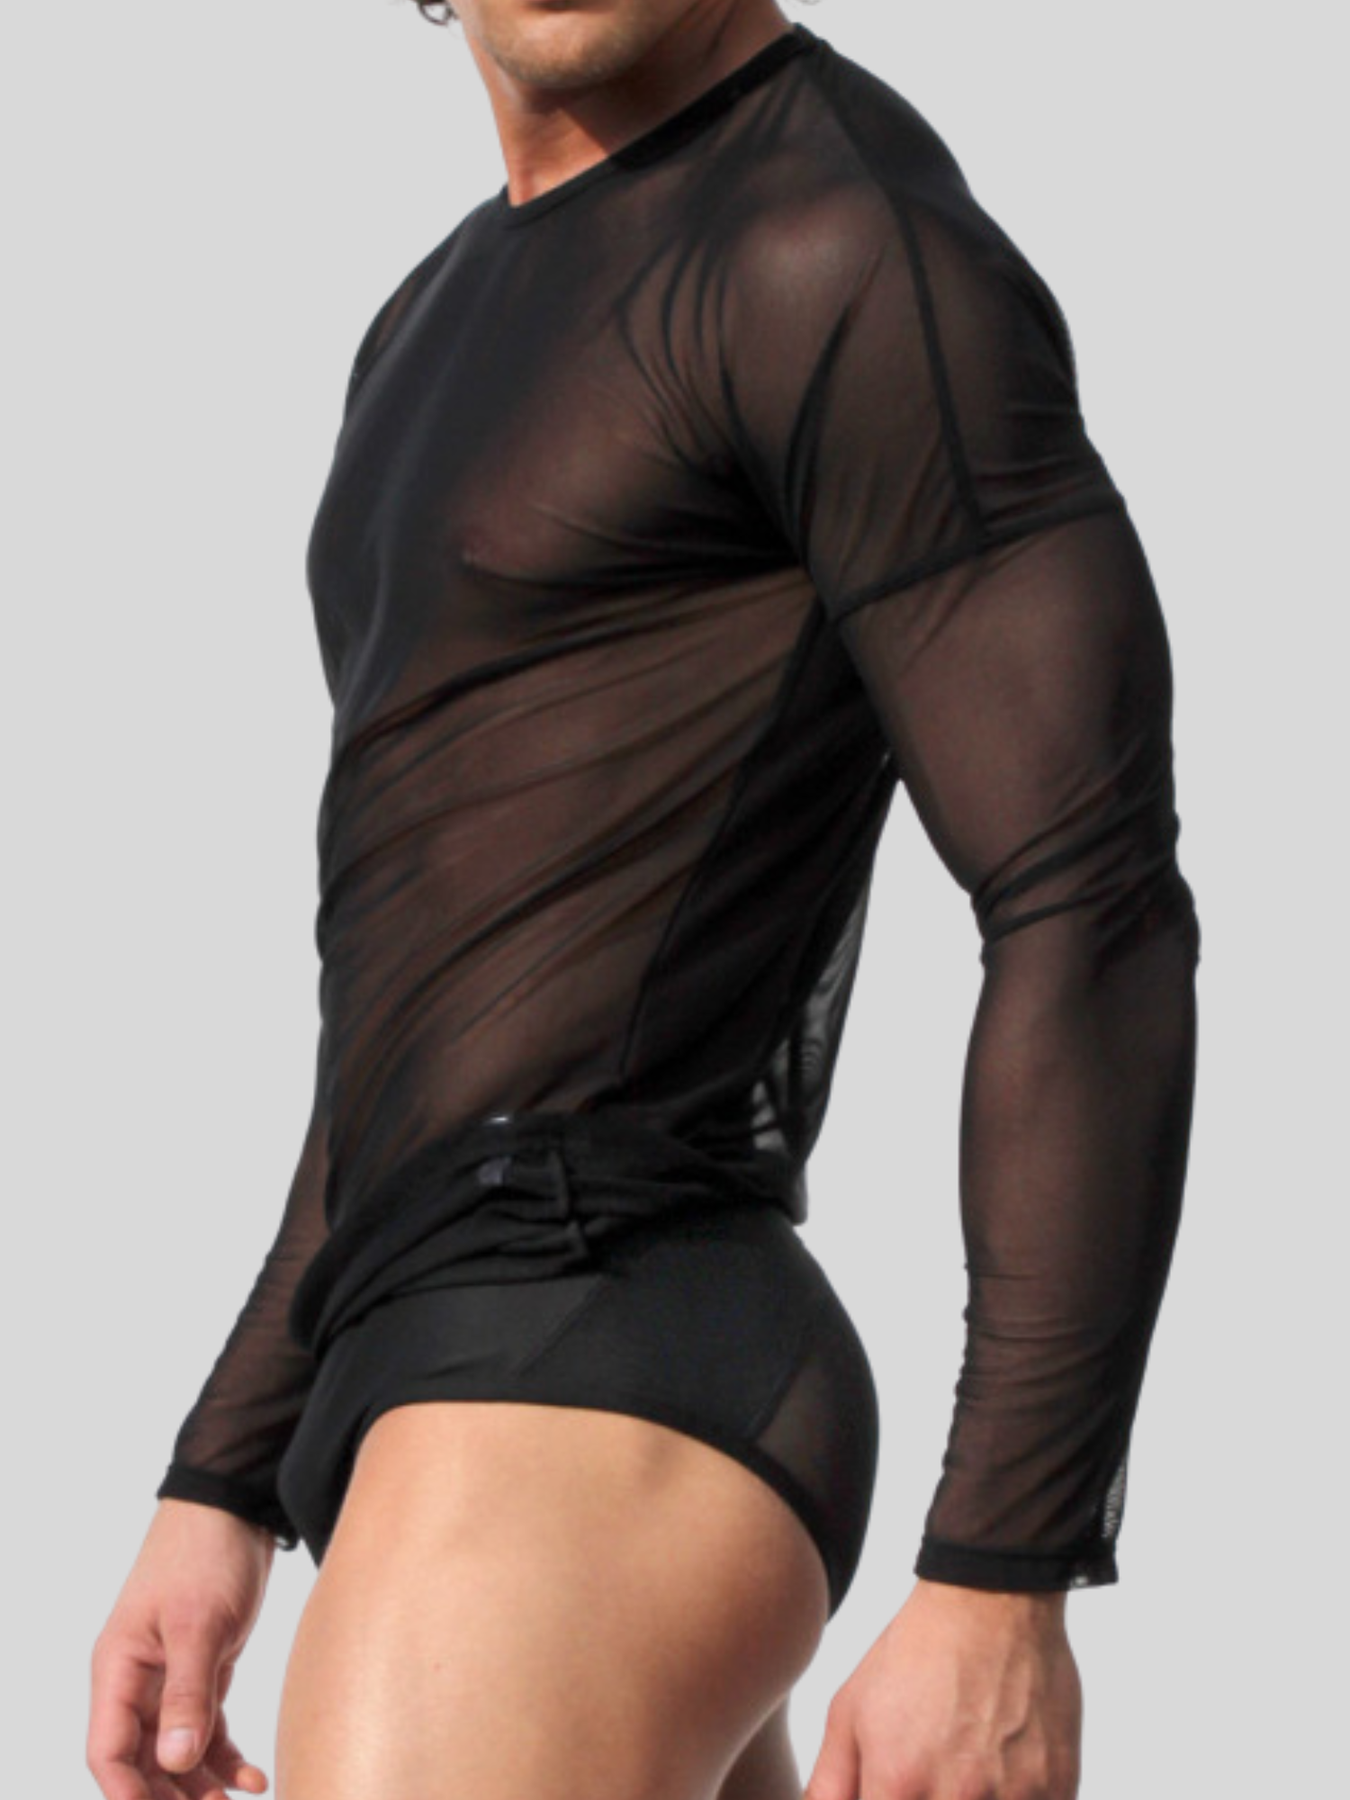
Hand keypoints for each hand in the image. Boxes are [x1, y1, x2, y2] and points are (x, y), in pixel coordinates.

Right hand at [88, 1499, 276, 1799]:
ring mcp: (170, 1675)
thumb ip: (187, 1693)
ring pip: (176, 1750)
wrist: (236, 1505)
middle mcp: (138, 1678)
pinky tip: (253, 1779)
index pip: (109, 1751)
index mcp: (119, 1667)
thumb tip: (173, 1762)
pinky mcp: (205, 1667)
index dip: (128, 1794)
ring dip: (200, 1784)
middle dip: (169, 1797)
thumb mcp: (199, 1624)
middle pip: (141, 1760)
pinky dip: (225, 1755)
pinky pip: (206, 1727)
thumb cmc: (206, 1553)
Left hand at [805, 1578, 1081, 1799]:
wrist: (990, 1603)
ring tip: (961, 1776)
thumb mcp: (849, 1714)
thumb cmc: (913, 1657)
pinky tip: (998, 1775)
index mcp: (898, 1783)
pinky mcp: (1059, 1790)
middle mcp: (958, 1796)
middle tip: (927, 1784)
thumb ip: (830, 1788)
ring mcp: (1015, 1797)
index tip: (892, 1799)